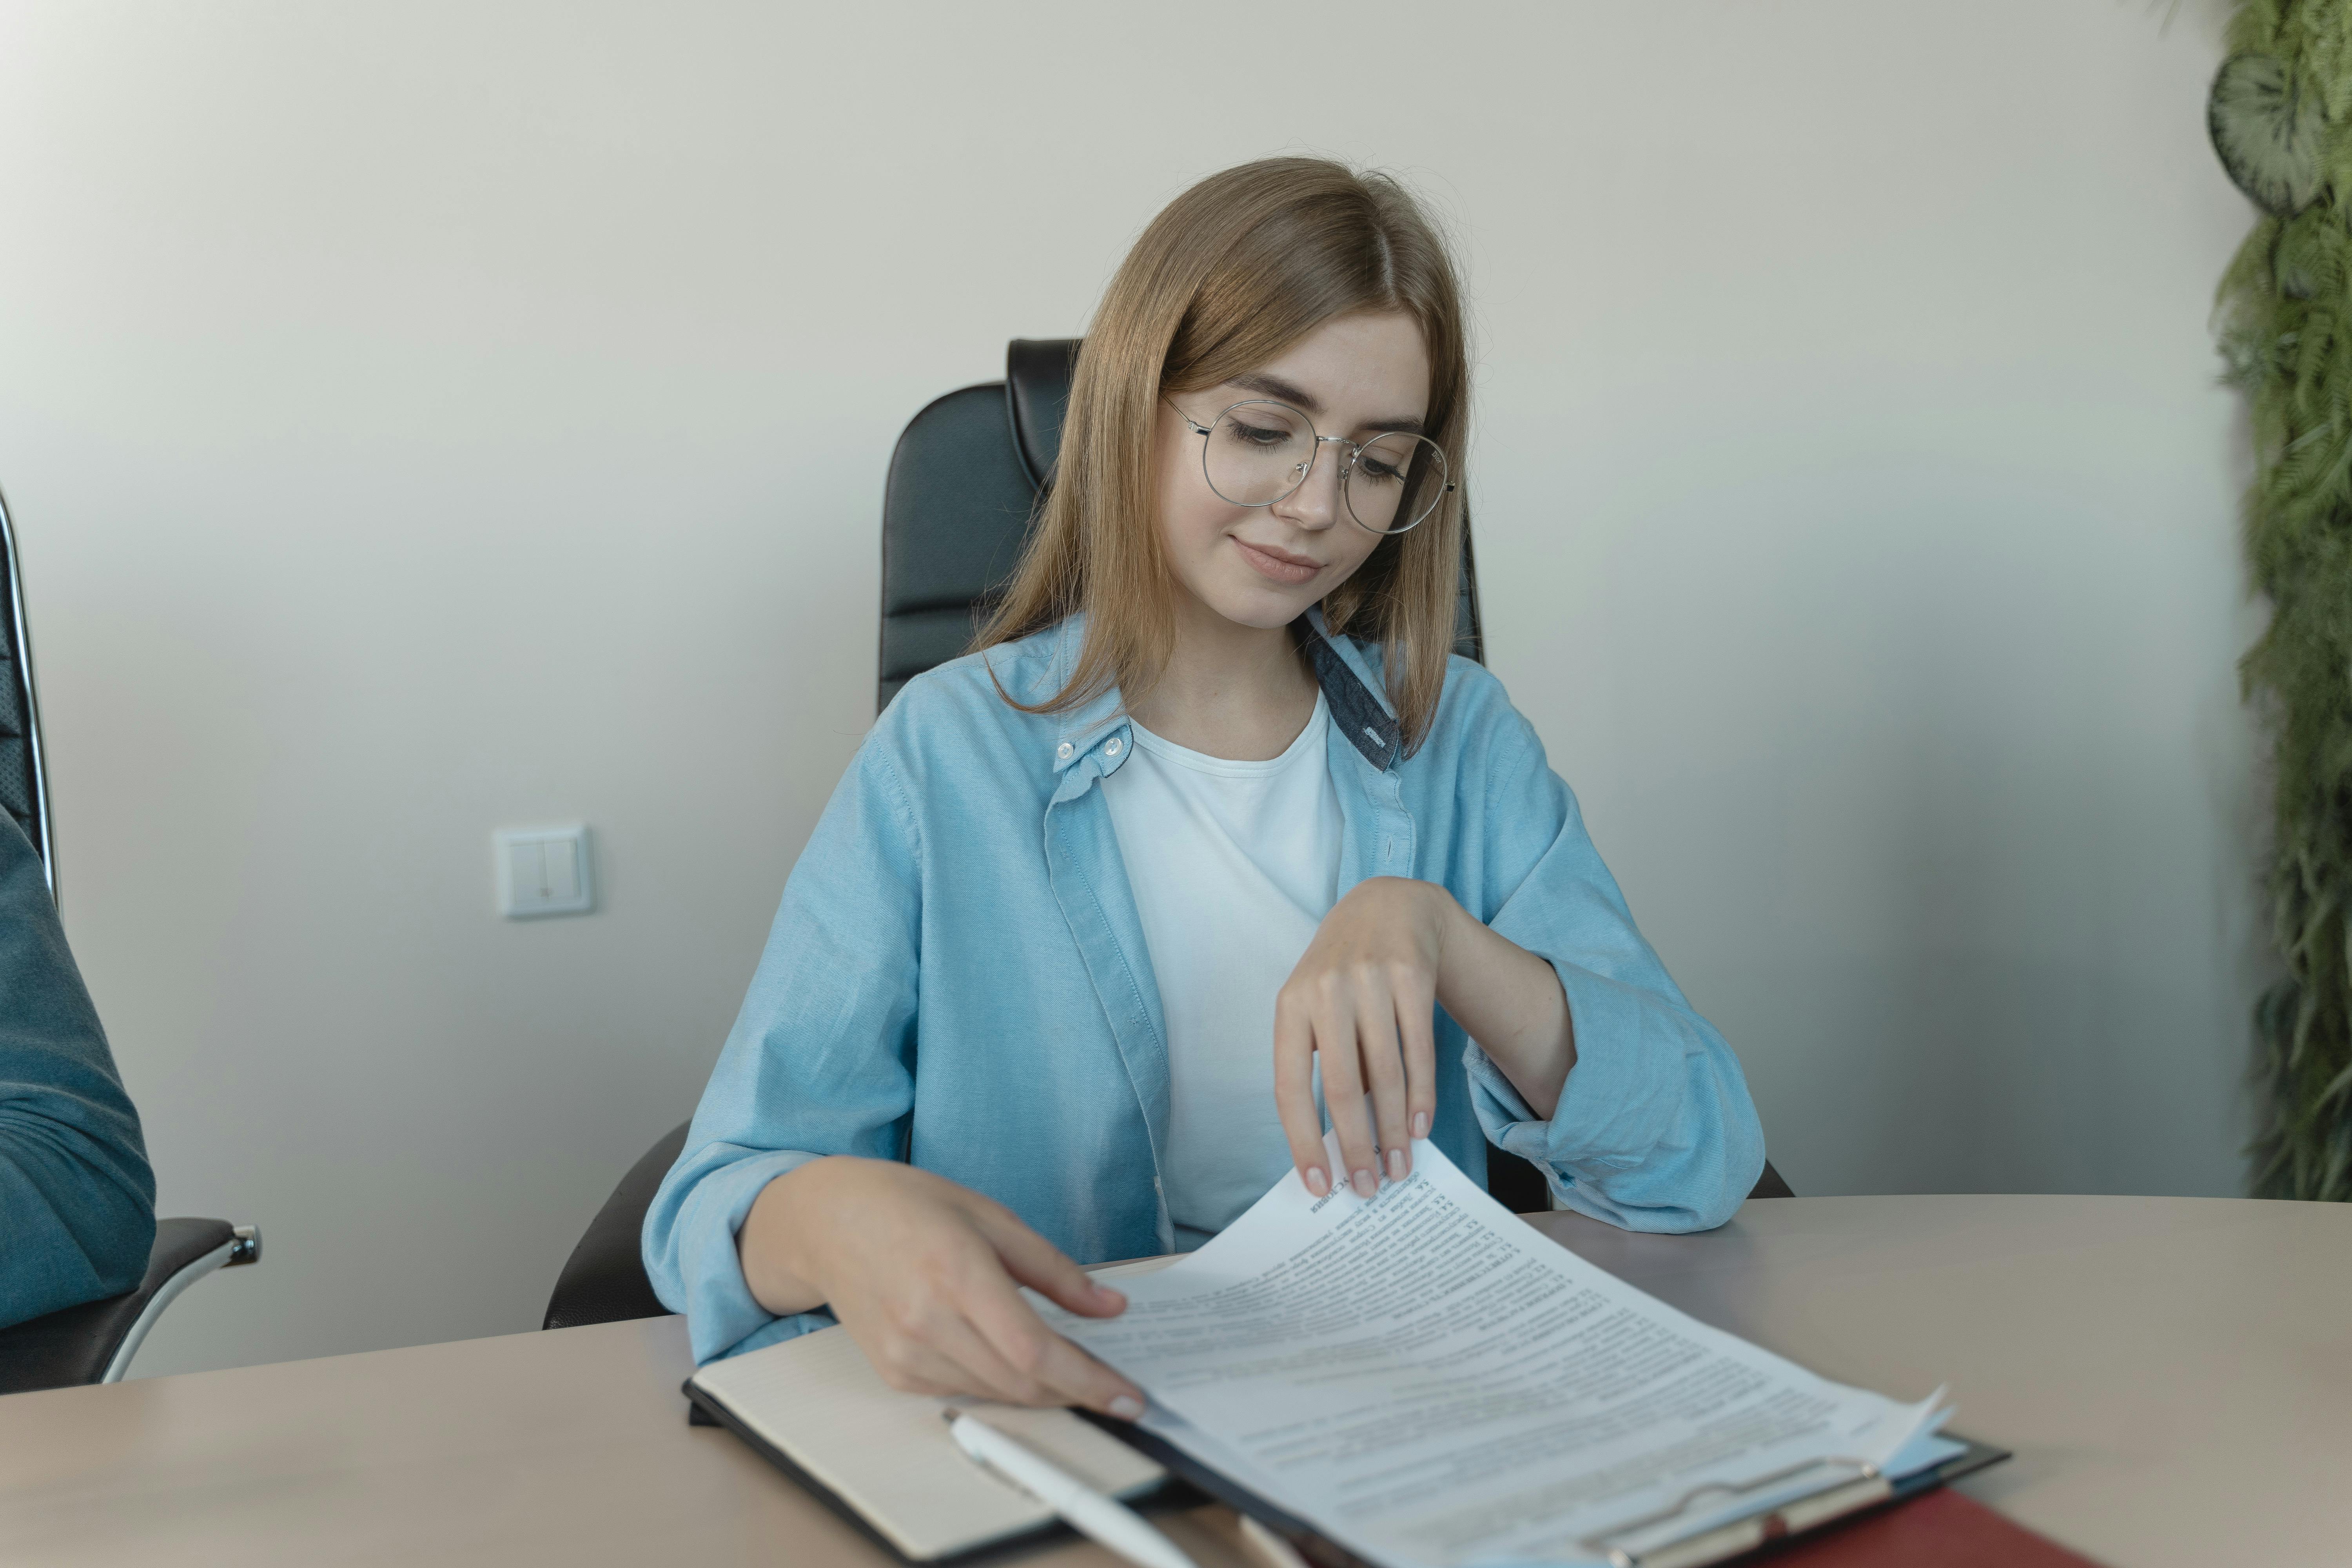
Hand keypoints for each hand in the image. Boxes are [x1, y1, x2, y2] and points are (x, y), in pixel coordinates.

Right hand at [737, 1157, 1143, 1416]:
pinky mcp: (895, 1372)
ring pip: (996, 1395)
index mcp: (957, 1272)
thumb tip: (1110, 1307)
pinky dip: (1001, 1386)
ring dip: (1042, 1392)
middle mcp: (927, 1321)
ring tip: (1074, 1372)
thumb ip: (1055, 1269)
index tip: (1129, 1397)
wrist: (826, 1223)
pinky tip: (1015, 1362)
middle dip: (1077, 1392)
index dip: (1088, 1381)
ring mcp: (906, 1354)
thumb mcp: (992, 1217)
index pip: (1034, 1350)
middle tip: (1115, 1389)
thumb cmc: (908, 1206)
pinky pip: (965, 1393)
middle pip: (1021, 1382)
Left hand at [1273, 877, 1453, 1199]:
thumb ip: (1321, 1064)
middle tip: (1368, 1187)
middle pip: (1343, 1086)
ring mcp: (1371, 980)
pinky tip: (1420, 1127)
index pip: (1290, 1086)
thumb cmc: (1342, 974)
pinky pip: (1420, 1049)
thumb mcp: (1315, 1007)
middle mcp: (1326, 990)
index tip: (1318, 1185)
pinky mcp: (1413, 975)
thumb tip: (1337, 1144)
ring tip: (1400, 1167)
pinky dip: (1421, 1095)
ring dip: (1394, 1130)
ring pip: (1386, 1073)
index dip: (1302, 1140)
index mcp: (1290, 1006)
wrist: (1388, 905)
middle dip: (1356, 1146)